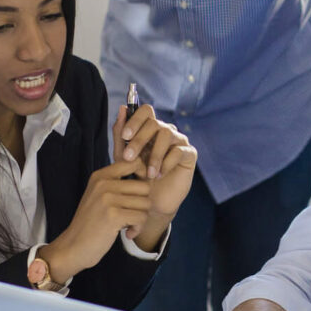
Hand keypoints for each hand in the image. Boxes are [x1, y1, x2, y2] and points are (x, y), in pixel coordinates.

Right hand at [40, 158, 151, 279]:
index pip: (134, 162)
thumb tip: (150, 174)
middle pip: (145, 186)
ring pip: (146, 203)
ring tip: (128, 225)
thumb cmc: (92, 222)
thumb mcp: (100, 196)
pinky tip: (127, 233)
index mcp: (100, 176)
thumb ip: (119, 183)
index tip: (138, 193)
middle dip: (143, 204)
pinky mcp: (113, 215)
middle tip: (132, 215)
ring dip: (141, 218)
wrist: (74, 247)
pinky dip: (138, 228)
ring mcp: (108, 199)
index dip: (144, 176)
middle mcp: (103, 183)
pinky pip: (142, 217)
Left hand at [112, 104, 196, 239]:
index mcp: (149, 128)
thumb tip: (122, 109)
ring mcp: (179, 141)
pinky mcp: (189, 154)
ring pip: (167, 135)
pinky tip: (158, 176)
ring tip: (147, 173)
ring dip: (154, 155)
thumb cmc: (136, 177)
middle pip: (155, 123)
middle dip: (139, 140)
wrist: (151, 201)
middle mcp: (166, 131)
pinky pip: (178, 151)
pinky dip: (166, 164)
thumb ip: (120, 135)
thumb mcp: (123, 157)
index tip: (125, 136)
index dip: (136, 119)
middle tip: (128, 157)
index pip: (146, 111)